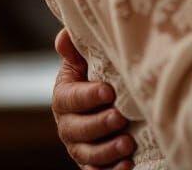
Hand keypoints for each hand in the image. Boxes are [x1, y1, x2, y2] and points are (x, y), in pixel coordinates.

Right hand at [52, 28, 134, 169]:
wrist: (105, 95)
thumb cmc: (96, 71)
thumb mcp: (85, 58)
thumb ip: (76, 49)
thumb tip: (64, 35)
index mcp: (63, 96)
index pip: (71, 98)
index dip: (88, 96)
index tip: (109, 90)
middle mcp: (67, 124)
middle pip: (78, 129)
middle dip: (99, 125)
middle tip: (121, 118)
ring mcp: (79, 146)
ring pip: (87, 153)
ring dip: (107, 151)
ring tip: (127, 143)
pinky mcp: (92, 162)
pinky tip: (127, 166)